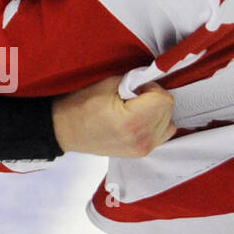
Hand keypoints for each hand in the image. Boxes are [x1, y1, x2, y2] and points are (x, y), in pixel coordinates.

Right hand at [52, 77, 173, 157]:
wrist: (65, 130)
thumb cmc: (81, 105)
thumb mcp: (108, 84)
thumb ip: (136, 80)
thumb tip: (154, 80)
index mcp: (132, 123)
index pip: (164, 100)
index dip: (151, 88)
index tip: (135, 89)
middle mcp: (142, 140)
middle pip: (168, 110)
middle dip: (154, 99)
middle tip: (132, 98)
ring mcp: (142, 149)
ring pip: (169, 122)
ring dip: (156, 112)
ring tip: (135, 110)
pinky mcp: (141, 153)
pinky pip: (163, 133)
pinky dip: (156, 123)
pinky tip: (138, 120)